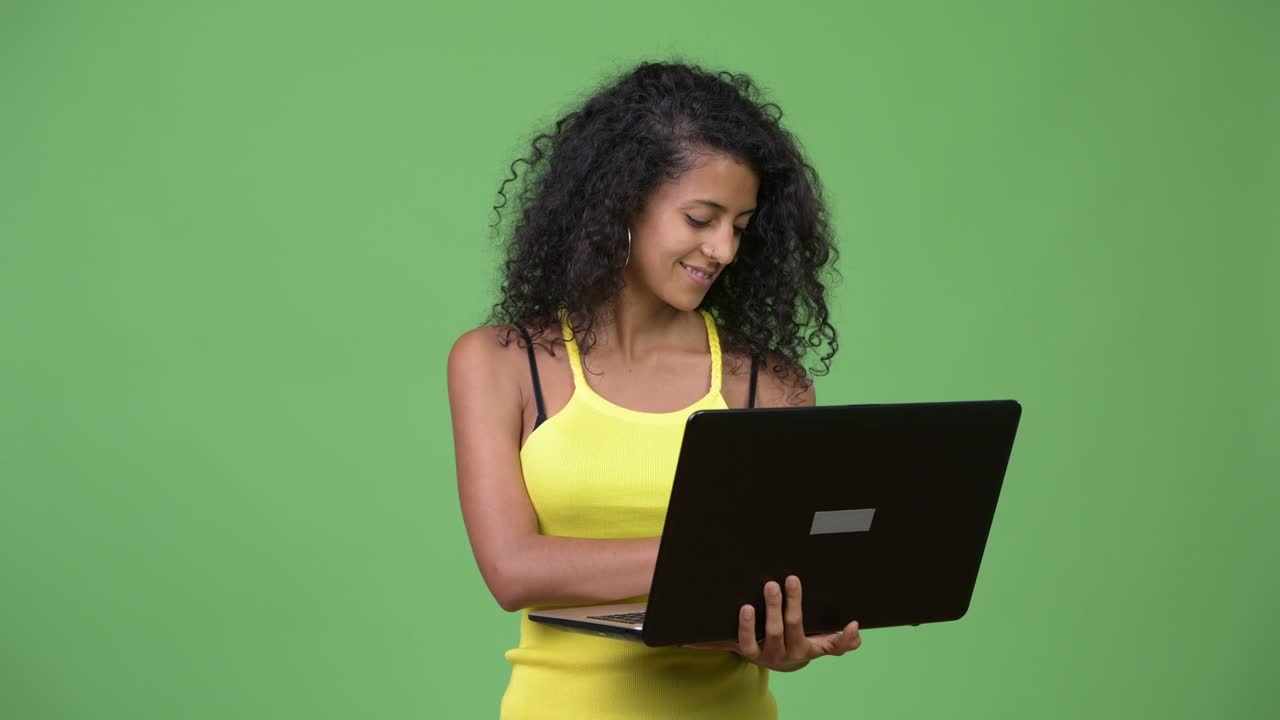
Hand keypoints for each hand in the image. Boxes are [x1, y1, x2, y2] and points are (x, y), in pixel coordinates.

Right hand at [683, 575, 860, 671]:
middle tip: (773, 584)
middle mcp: (779, 654)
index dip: (747, 627)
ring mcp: (802, 651)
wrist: (786, 657)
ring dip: (798, 607)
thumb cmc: (757, 641)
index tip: (746, 608)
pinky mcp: (821, 648)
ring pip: (801, 631)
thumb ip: (709, 639)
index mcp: (757, 652)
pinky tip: (853, 625)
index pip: (748, 642)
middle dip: (775, 607)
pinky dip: (846, 639)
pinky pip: (835, 648)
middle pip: (776, 632)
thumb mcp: (732, 641)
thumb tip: (681, 637)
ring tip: (795, 583)